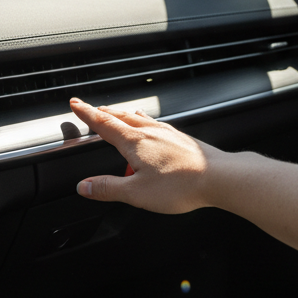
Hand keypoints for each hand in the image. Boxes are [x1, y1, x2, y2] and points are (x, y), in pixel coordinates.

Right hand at [69, 97, 221, 212]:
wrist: (221, 177)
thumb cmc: (181, 185)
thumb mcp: (137, 193)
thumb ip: (108, 188)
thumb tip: (84, 186)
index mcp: (135, 142)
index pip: (104, 123)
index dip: (87, 113)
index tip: (75, 103)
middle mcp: (151, 132)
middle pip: (121, 116)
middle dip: (103, 112)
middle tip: (92, 108)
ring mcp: (168, 133)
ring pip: (140, 118)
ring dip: (125, 115)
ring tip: (119, 114)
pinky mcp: (183, 139)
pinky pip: (157, 124)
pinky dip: (145, 122)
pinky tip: (153, 127)